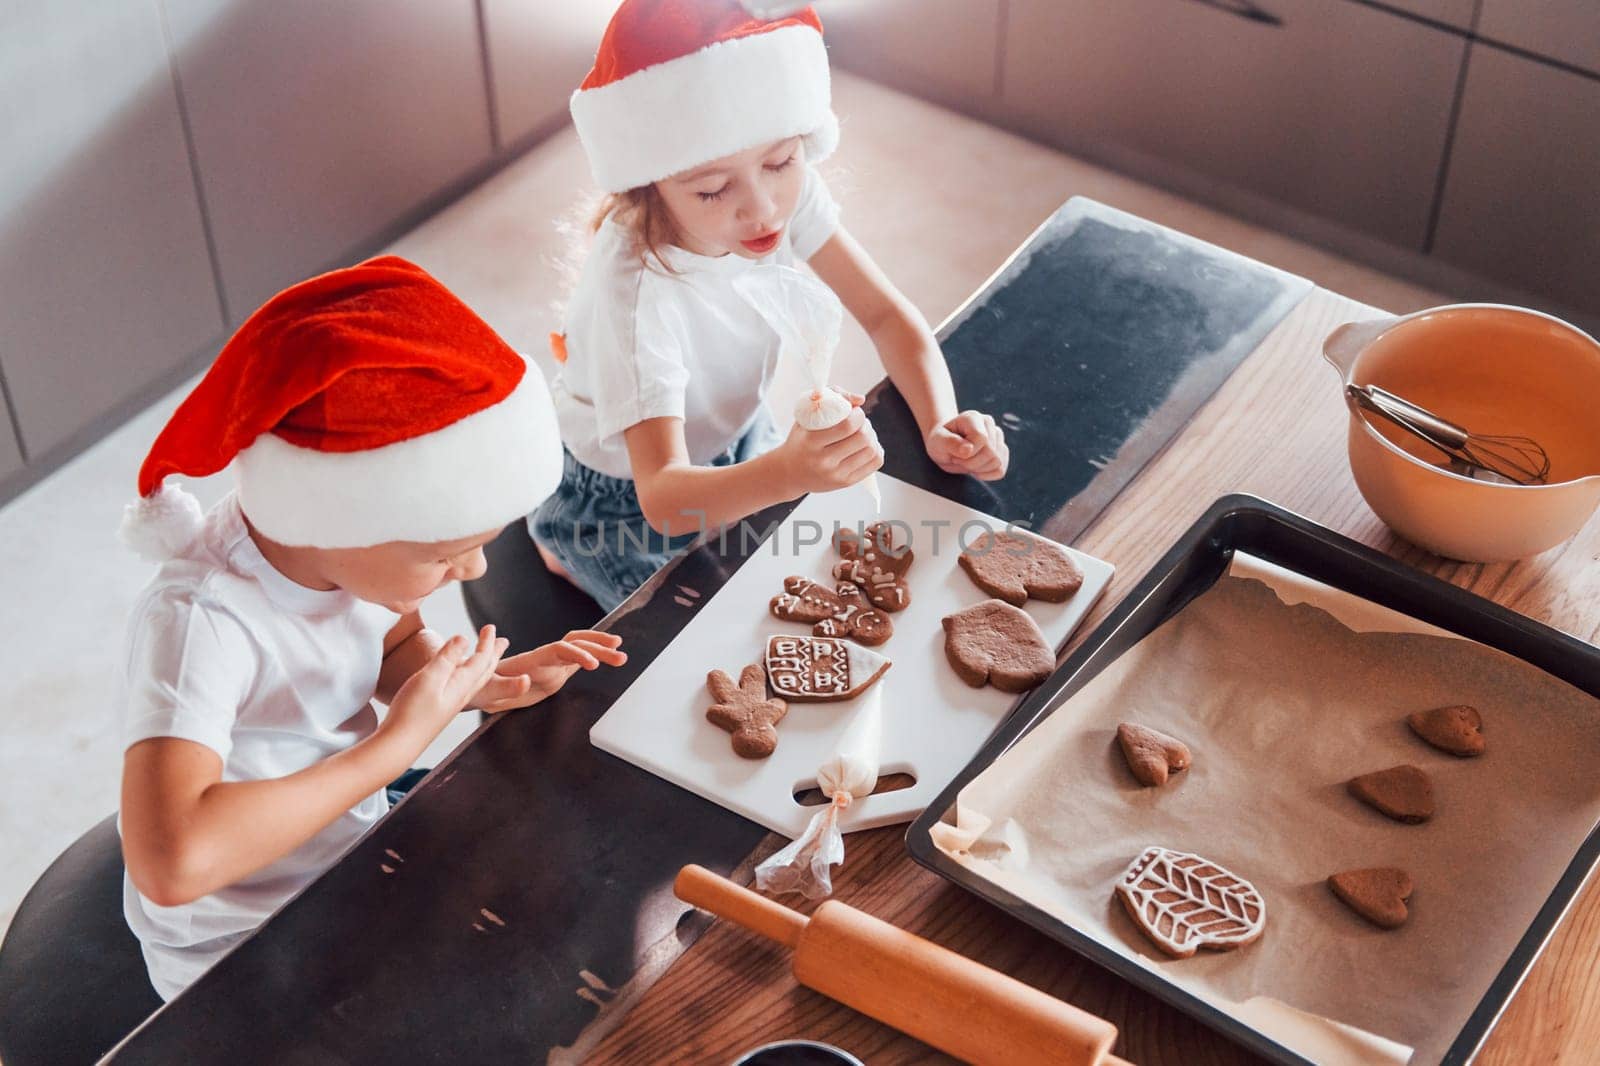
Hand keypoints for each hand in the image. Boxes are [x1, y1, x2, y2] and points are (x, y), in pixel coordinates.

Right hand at [384, 626, 506, 741]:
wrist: (399, 744)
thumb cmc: (412, 711)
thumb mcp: (429, 678)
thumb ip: (447, 658)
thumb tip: (464, 638)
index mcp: (462, 685)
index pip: (481, 659)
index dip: (487, 642)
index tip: (490, 626)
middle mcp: (462, 695)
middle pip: (484, 671)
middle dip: (493, 654)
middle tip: (504, 641)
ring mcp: (452, 704)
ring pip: (476, 680)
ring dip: (484, 665)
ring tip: (488, 657)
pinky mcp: (441, 710)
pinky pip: (464, 688)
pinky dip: (470, 677)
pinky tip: (461, 680)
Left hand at [471, 630, 626, 711]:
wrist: (477, 686)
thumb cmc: (480, 688)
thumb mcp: (489, 690)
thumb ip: (507, 685)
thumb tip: (526, 681)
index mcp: (531, 659)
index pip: (559, 649)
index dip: (577, 654)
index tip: (592, 665)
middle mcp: (544, 657)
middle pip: (575, 643)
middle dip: (597, 645)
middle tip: (618, 651)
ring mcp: (551, 664)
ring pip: (580, 649)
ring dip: (601, 650)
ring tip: (622, 656)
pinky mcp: (555, 672)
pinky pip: (578, 660)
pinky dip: (595, 658)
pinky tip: (609, 660)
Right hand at [776, 403, 883, 495]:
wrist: (790, 472)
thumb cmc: (801, 439)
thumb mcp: (806, 415)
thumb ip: (832, 397)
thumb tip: (861, 399)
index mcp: (811, 442)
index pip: (847, 426)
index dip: (858, 415)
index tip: (854, 411)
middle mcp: (823, 461)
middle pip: (862, 438)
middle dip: (866, 425)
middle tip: (860, 422)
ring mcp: (835, 474)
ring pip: (871, 451)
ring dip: (873, 436)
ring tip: (863, 433)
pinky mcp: (845, 482)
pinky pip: (874, 463)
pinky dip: (876, 450)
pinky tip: (867, 445)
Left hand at [926, 410, 1007, 479]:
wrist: (946, 447)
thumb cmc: (941, 442)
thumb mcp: (937, 442)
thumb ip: (950, 443)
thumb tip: (968, 450)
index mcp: (972, 417)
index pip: (982, 438)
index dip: (968, 454)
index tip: (954, 454)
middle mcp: (988, 424)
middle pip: (991, 452)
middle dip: (971, 463)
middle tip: (958, 459)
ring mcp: (998, 437)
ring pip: (997, 462)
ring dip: (978, 469)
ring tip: (966, 462)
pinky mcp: (1002, 451)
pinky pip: (1000, 470)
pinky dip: (986, 474)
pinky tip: (975, 468)